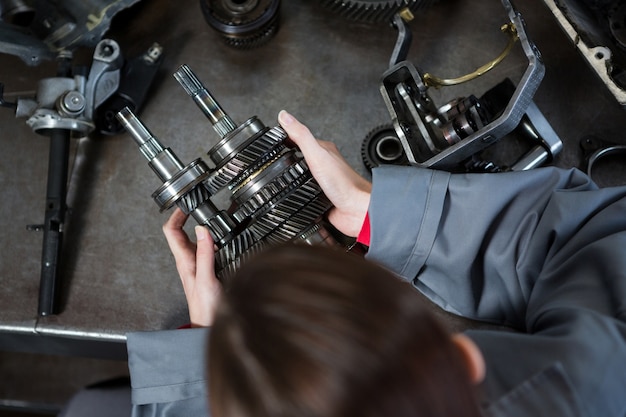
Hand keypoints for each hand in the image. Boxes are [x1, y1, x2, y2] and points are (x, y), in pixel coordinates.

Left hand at [162, 208, 220, 326]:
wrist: (210, 327)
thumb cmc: (206, 309)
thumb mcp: (207, 278)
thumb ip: (204, 254)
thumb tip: (202, 230)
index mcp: (184, 261)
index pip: (172, 231)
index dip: (176, 214)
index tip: (186, 203)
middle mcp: (188, 262)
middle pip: (182, 233)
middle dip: (189, 217)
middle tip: (199, 205)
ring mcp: (197, 267)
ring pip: (195, 241)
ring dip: (202, 228)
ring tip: (213, 217)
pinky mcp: (207, 272)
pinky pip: (206, 251)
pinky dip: (212, 241)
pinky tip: (222, 240)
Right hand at [278, 110, 370, 236]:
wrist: (356, 210)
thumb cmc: (344, 183)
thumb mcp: (317, 154)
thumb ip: (301, 135)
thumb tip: (285, 116)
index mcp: (324, 151)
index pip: (301, 138)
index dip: (287, 137)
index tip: (273, 136)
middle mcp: (324, 165)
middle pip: (302, 158)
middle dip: (288, 158)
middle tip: (274, 155)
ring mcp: (322, 182)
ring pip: (303, 177)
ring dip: (292, 177)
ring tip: (279, 174)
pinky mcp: (321, 199)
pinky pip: (306, 195)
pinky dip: (298, 195)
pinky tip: (293, 195)